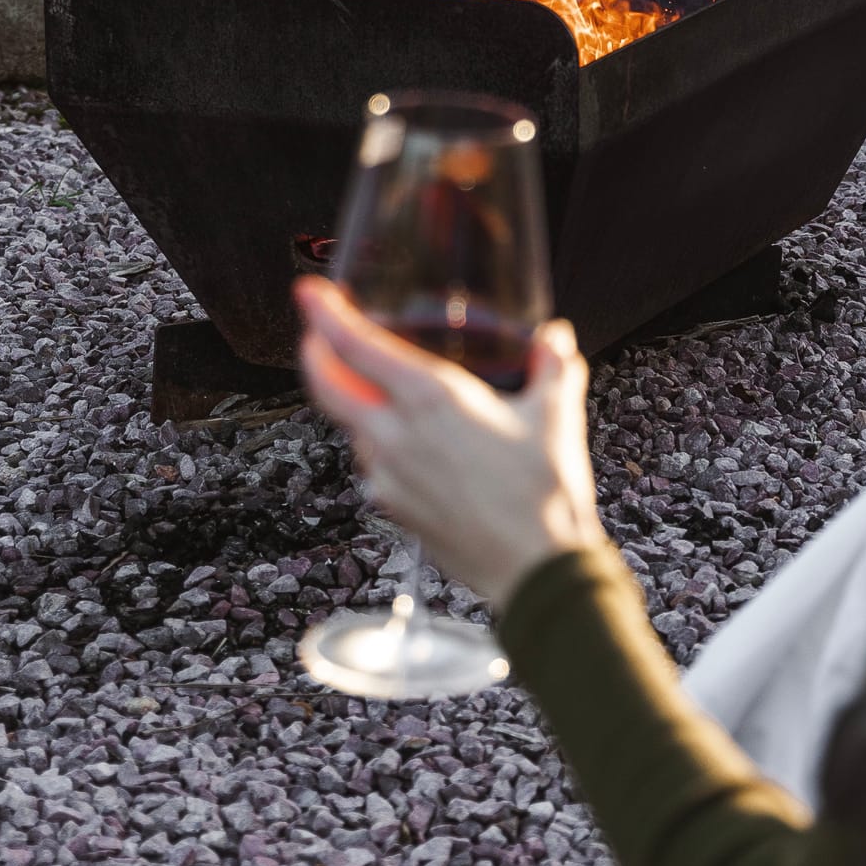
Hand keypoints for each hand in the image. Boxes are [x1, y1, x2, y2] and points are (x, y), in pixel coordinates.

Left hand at [295, 277, 603, 608]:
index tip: (309, 293)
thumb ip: (551, 367)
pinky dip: (378, 442)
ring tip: (374, 388)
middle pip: (328, 386)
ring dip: (352, 401)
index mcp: (431, 399)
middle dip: (315, 354)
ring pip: (351, 425)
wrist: (536, 571)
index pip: (355, 346)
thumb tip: (555, 336)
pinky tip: (408, 443)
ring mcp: (388, 475)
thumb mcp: (556, 417)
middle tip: (315, 334)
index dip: (324, 314)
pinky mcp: (393, 508)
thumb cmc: (546, 494)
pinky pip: (373, 463)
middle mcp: (397, 434)